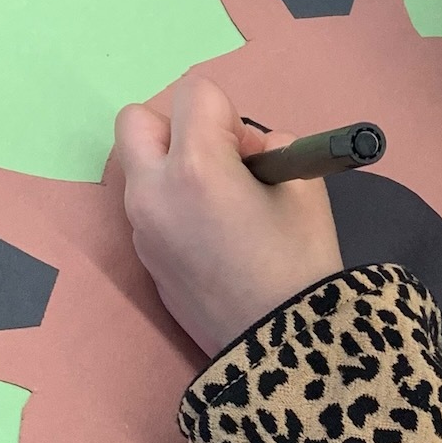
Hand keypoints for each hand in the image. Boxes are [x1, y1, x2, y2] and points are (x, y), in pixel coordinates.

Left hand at [115, 74, 342, 357]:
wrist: (281, 349)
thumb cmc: (300, 264)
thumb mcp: (304, 189)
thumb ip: (273, 149)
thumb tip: (249, 149)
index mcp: (196, 167)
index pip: (195, 94)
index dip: (230, 115)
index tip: (253, 154)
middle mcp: (154, 192)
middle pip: (137, 122)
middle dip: (177, 129)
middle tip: (218, 163)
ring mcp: (141, 229)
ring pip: (139, 168)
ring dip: (172, 169)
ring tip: (219, 206)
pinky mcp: (144, 259)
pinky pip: (148, 210)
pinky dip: (173, 207)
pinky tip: (212, 240)